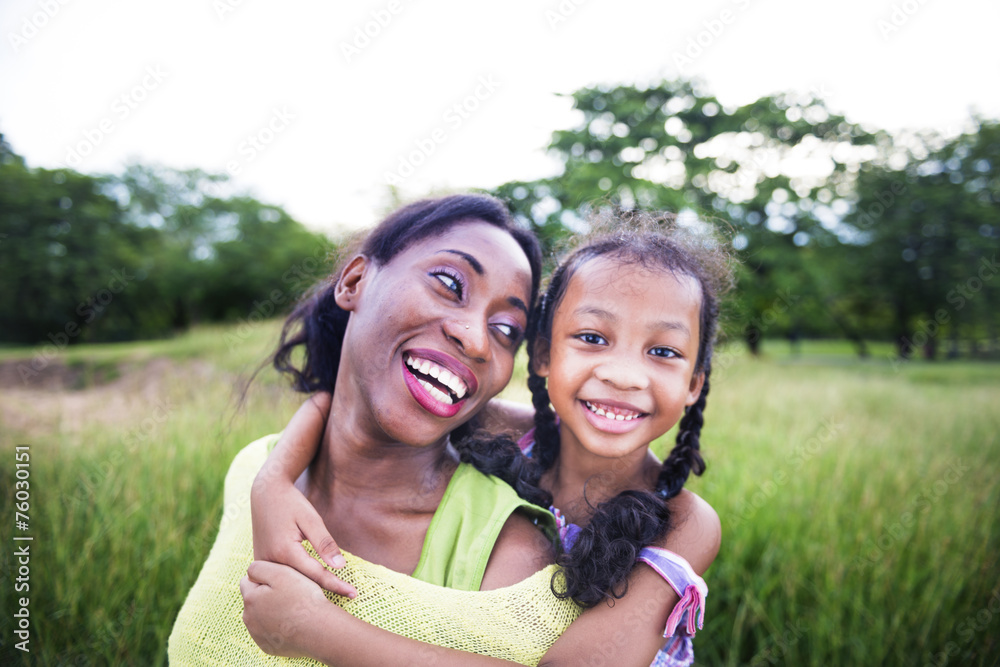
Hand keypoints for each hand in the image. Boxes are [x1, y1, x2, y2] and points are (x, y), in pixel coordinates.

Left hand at [241, 560, 336, 658]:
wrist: (320, 630)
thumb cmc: (303, 599)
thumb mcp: (282, 572)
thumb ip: (259, 568)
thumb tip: (250, 574)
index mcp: (250, 599)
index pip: (247, 581)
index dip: (265, 578)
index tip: (281, 581)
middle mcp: (249, 619)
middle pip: (253, 600)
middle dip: (266, 595)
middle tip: (289, 594)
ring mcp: (258, 635)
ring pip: (260, 617)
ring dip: (271, 611)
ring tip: (292, 609)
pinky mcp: (268, 647)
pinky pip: (268, 632)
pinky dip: (277, 627)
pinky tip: (292, 624)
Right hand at [251, 467, 356, 597]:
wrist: (265, 493)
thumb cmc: (291, 503)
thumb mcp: (311, 519)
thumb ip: (324, 543)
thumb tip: (340, 566)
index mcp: (285, 551)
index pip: (315, 575)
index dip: (336, 585)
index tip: (353, 594)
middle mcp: (270, 562)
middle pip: (301, 583)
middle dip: (324, 592)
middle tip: (348, 598)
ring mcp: (262, 564)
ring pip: (289, 583)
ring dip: (308, 591)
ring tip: (331, 601)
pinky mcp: (260, 562)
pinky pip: (280, 578)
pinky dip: (295, 583)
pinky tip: (308, 590)